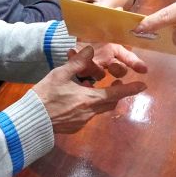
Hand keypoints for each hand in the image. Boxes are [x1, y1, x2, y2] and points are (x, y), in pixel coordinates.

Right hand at [32, 46, 146, 133]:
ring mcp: (82, 122)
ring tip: (92, 87)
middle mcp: (90, 112)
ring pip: (99, 109)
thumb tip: (91, 48)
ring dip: (101, 99)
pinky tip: (76, 99)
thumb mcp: (60, 74)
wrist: (32, 120)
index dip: (130, 89)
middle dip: (117, 93)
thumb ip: (78, 62)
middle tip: (116, 82)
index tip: (143, 86)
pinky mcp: (74, 127)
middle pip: (110, 103)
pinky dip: (88, 106)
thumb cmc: (46, 95)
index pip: (116, 93)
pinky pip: (87, 115)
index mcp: (90, 99)